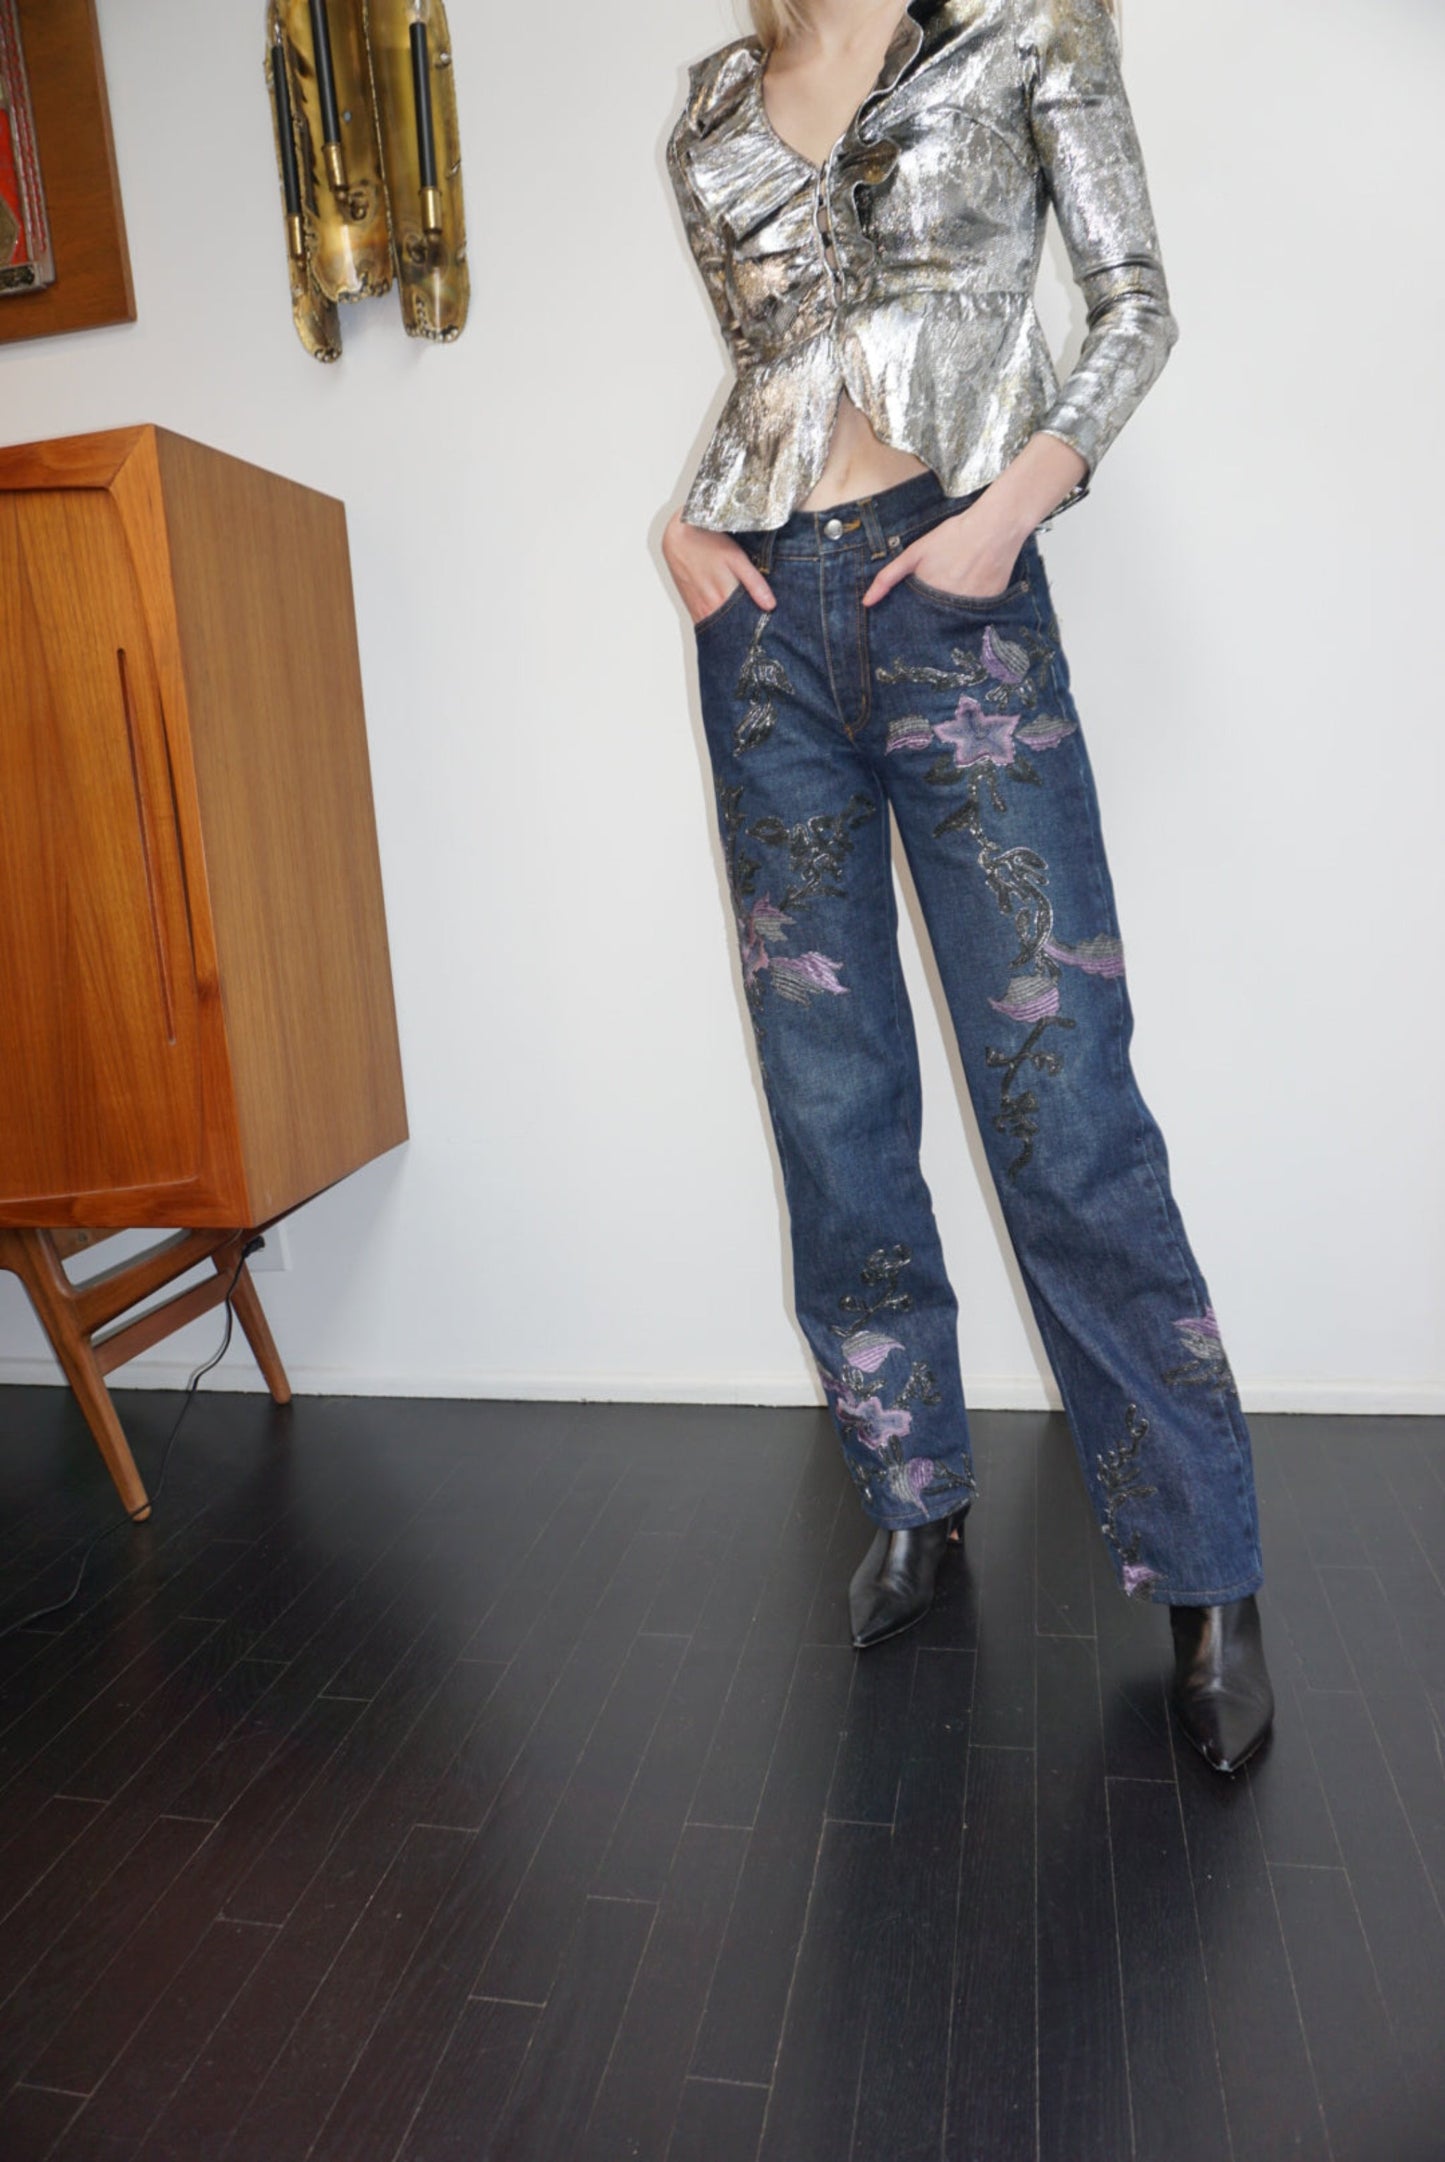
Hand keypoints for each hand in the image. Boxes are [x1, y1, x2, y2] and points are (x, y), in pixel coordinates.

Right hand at [663, 507, 775, 624]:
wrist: (678, 539)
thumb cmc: (707, 544)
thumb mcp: (736, 559)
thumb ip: (754, 583)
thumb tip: (770, 605)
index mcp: (723, 599)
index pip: (747, 624)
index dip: (760, 624)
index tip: (771, 623)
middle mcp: (709, 610)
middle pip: (735, 628)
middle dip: (748, 628)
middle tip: (762, 622)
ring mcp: (699, 611)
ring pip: (722, 628)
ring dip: (734, 626)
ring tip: (746, 619)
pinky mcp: (692, 610)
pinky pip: (709, 624)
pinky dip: (721, 623)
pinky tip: (729, 616)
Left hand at [861, 495, 1028, 608]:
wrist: (995, 527)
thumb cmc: (953, 536)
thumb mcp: (915, 554)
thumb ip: (887, 578)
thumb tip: (866, 603)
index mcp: (930, 598)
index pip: (916, 621)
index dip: (914, 616)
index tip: (914, 609)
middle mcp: (951, 609)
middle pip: (936, 622)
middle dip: (933, 614)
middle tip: (941, 587)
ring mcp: (973, 609)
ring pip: (956, 620)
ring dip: (952, 611)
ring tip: (958, 584)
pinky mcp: (991, 606)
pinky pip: (976, 614)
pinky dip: (972, 606)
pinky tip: (974, 585)